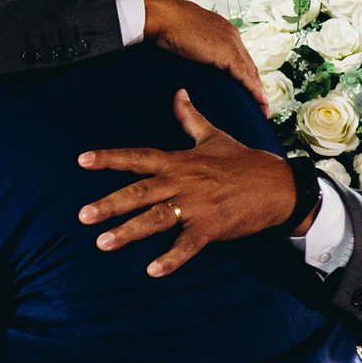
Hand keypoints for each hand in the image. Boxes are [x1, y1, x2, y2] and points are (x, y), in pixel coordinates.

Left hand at [77, 90, 305, 277]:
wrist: (280, 186)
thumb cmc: (244, 162)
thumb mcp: (215, 136)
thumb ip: (190, 117)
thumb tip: (178, 92)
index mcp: (179, 162)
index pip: (137, 156)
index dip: (109, 158)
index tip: (81, 160)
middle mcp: (183, 182)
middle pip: (139, 192)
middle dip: (110, 203)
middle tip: (82, 215)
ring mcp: (196, 205)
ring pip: (156, 218)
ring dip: (129, 232)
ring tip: (102, 244)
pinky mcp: (211, 227)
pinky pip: (187, 246)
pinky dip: (171, 259)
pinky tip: (152, 271)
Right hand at [141, 0, 266, 116]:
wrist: (162, 17)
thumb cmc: (165, 25)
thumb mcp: (184, 40)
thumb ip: (193, 49)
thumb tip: (189, 60)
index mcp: (222, 31)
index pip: (239, 58)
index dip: (245, 76)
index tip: (248, 91)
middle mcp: (231, 35)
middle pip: (248, 65)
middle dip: (255, 85)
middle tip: (261, 103)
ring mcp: (230, 43)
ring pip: (250, 71)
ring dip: (258, 91)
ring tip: (264, 108)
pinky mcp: (227, 53)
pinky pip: (244, 75)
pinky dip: (253, 89)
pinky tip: (259, 101)